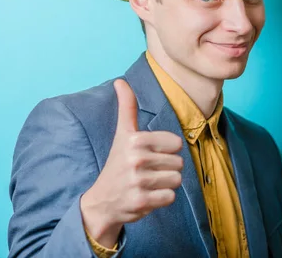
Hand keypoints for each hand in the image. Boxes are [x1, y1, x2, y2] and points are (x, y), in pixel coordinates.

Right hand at [80, 79, 183, 247]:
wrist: (102, 202)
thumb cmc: (118, 164)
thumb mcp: (122, 134)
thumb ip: (127, 107)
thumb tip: (120, 81)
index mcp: (135, 139)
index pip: (176, 143)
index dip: (167, 150)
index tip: (150, 154)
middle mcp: (136, 159)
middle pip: (179, 162)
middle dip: (167, 168)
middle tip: (147, 171)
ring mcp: (138, 181)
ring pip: (177, 180)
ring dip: (166, 184)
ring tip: (148, 183)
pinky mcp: (142, 201)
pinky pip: (170, 197)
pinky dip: (162, 199)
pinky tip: (147, 196)